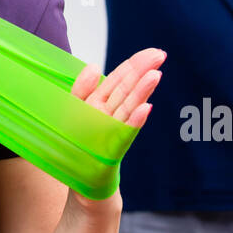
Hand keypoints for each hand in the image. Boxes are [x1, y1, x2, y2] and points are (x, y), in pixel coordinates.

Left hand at [66, 47, 165, 210]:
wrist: (80, 179)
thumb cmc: (77, 147)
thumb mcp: (72, 112)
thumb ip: (81, 89)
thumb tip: (93, 66)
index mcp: (99, 103)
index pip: (119, 78)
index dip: (134, 64)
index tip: (152, 52)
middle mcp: (109, 114)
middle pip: (128, 89)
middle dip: (143, 71)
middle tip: (161, 55)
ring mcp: (113, 130)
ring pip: (129, 107)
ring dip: (142, 91)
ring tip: (156, 75)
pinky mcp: (112, 148)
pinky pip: (124, 132)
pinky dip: (135, 121)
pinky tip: (147, 108)